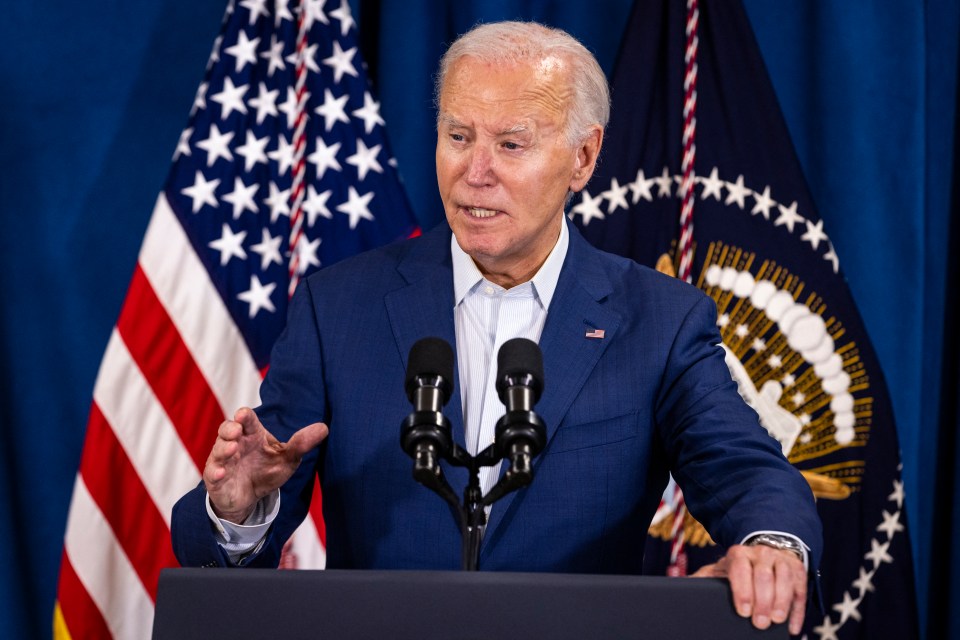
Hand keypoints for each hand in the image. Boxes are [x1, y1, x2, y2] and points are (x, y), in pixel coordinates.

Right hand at [203, 407, 327, 522]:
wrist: (250, 498)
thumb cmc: (267, 470)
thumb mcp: (287, 458)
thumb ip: (301, 444)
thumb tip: (324, 427)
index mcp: (252, 434)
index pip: (247, 420)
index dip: (244, 416)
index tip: (244, 415)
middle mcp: (235, 443)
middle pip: (227, 430)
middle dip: (230, 428)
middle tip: (237, 430)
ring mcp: (223, 460)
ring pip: (219, 449)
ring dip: (224, 448)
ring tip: (233, 448)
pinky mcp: (216, 478)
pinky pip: (212, 473)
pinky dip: (215, 472)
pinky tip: (221, 472)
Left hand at [692, 544, 806, 634]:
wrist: (762, 554)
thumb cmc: (736, 570)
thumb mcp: (718, 571)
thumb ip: (703, 579)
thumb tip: (685, 588)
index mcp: (738, 554)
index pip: (740, 568)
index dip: (743, 590)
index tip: (743, 611)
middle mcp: (761, 553)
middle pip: (764, 575)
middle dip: (762, 601)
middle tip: (759, 623)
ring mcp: (781, 560)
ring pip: (785, 578)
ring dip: (781, 602)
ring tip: (776, 622)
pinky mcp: (798, 570)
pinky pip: (801, 589)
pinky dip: (797, 609)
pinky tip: (792, 627)